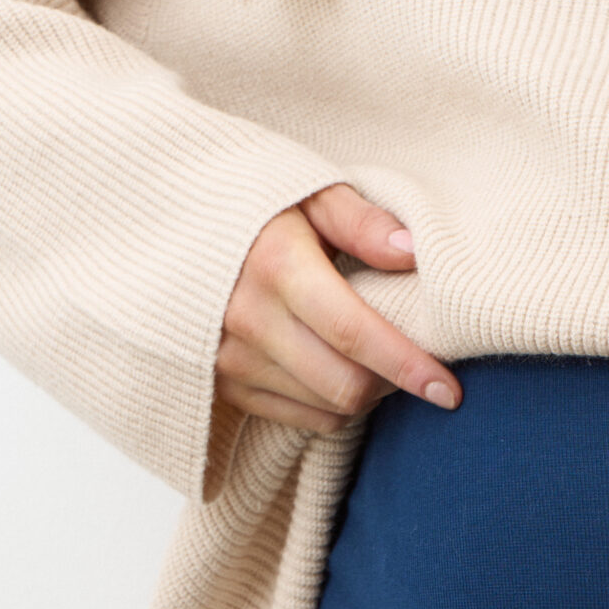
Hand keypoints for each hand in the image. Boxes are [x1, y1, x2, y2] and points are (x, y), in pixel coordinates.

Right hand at [216, 183, 461, 434]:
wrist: (160, 222)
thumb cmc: (245, 201)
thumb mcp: (303, 191)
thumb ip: (360, 221)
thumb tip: (413, 254)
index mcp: (275, 266)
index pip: (355, 334)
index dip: (407, 366)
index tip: (448, 389)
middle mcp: (249, 320)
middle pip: (345, 386)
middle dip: (391, 385)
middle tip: (414, 363)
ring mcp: (231, 360)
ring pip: (326, 408)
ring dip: (364, 394)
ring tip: (375, 360)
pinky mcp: (223, 386)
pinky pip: (299, 417)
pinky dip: (331, 406)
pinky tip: (337, 371)